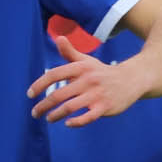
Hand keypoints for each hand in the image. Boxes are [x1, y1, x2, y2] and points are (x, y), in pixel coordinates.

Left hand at [28, 34, 147, 125]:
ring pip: (69, 107)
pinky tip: (67, 124)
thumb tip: (58, 38)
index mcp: (80, 68)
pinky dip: (76, 122)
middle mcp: (87, 80)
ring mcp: (96, 94)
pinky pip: (87, 117)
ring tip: (48, 119)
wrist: (131, 80)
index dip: (39, 85)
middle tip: (35, 113)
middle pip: (58, 95)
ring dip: (55, 115)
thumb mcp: (87, 61)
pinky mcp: (104, 107)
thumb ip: (70, 53)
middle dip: (43, 106)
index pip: (54, 75)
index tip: (30, 95)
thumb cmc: (102, 72)